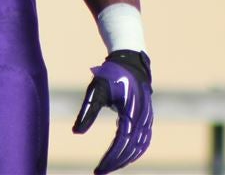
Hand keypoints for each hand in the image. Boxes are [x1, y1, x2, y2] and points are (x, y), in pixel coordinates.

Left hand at [72, 50, 153, 173]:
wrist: (129, 61)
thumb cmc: (110, 75)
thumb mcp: (96, 91)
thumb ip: (87, 112)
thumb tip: (76, 132)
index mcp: (130, 110)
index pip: (121, 142)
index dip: (110, 158)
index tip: (98, 169)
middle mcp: (142, 116)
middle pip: (131, 148)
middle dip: (116, 162)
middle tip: (99, 172)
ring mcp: (147, 117)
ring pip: (140, 146)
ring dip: (126, 159)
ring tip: (110, 167)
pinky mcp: (147, 117)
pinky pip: (144, 140)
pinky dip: (136, 151)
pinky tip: (124, 158)